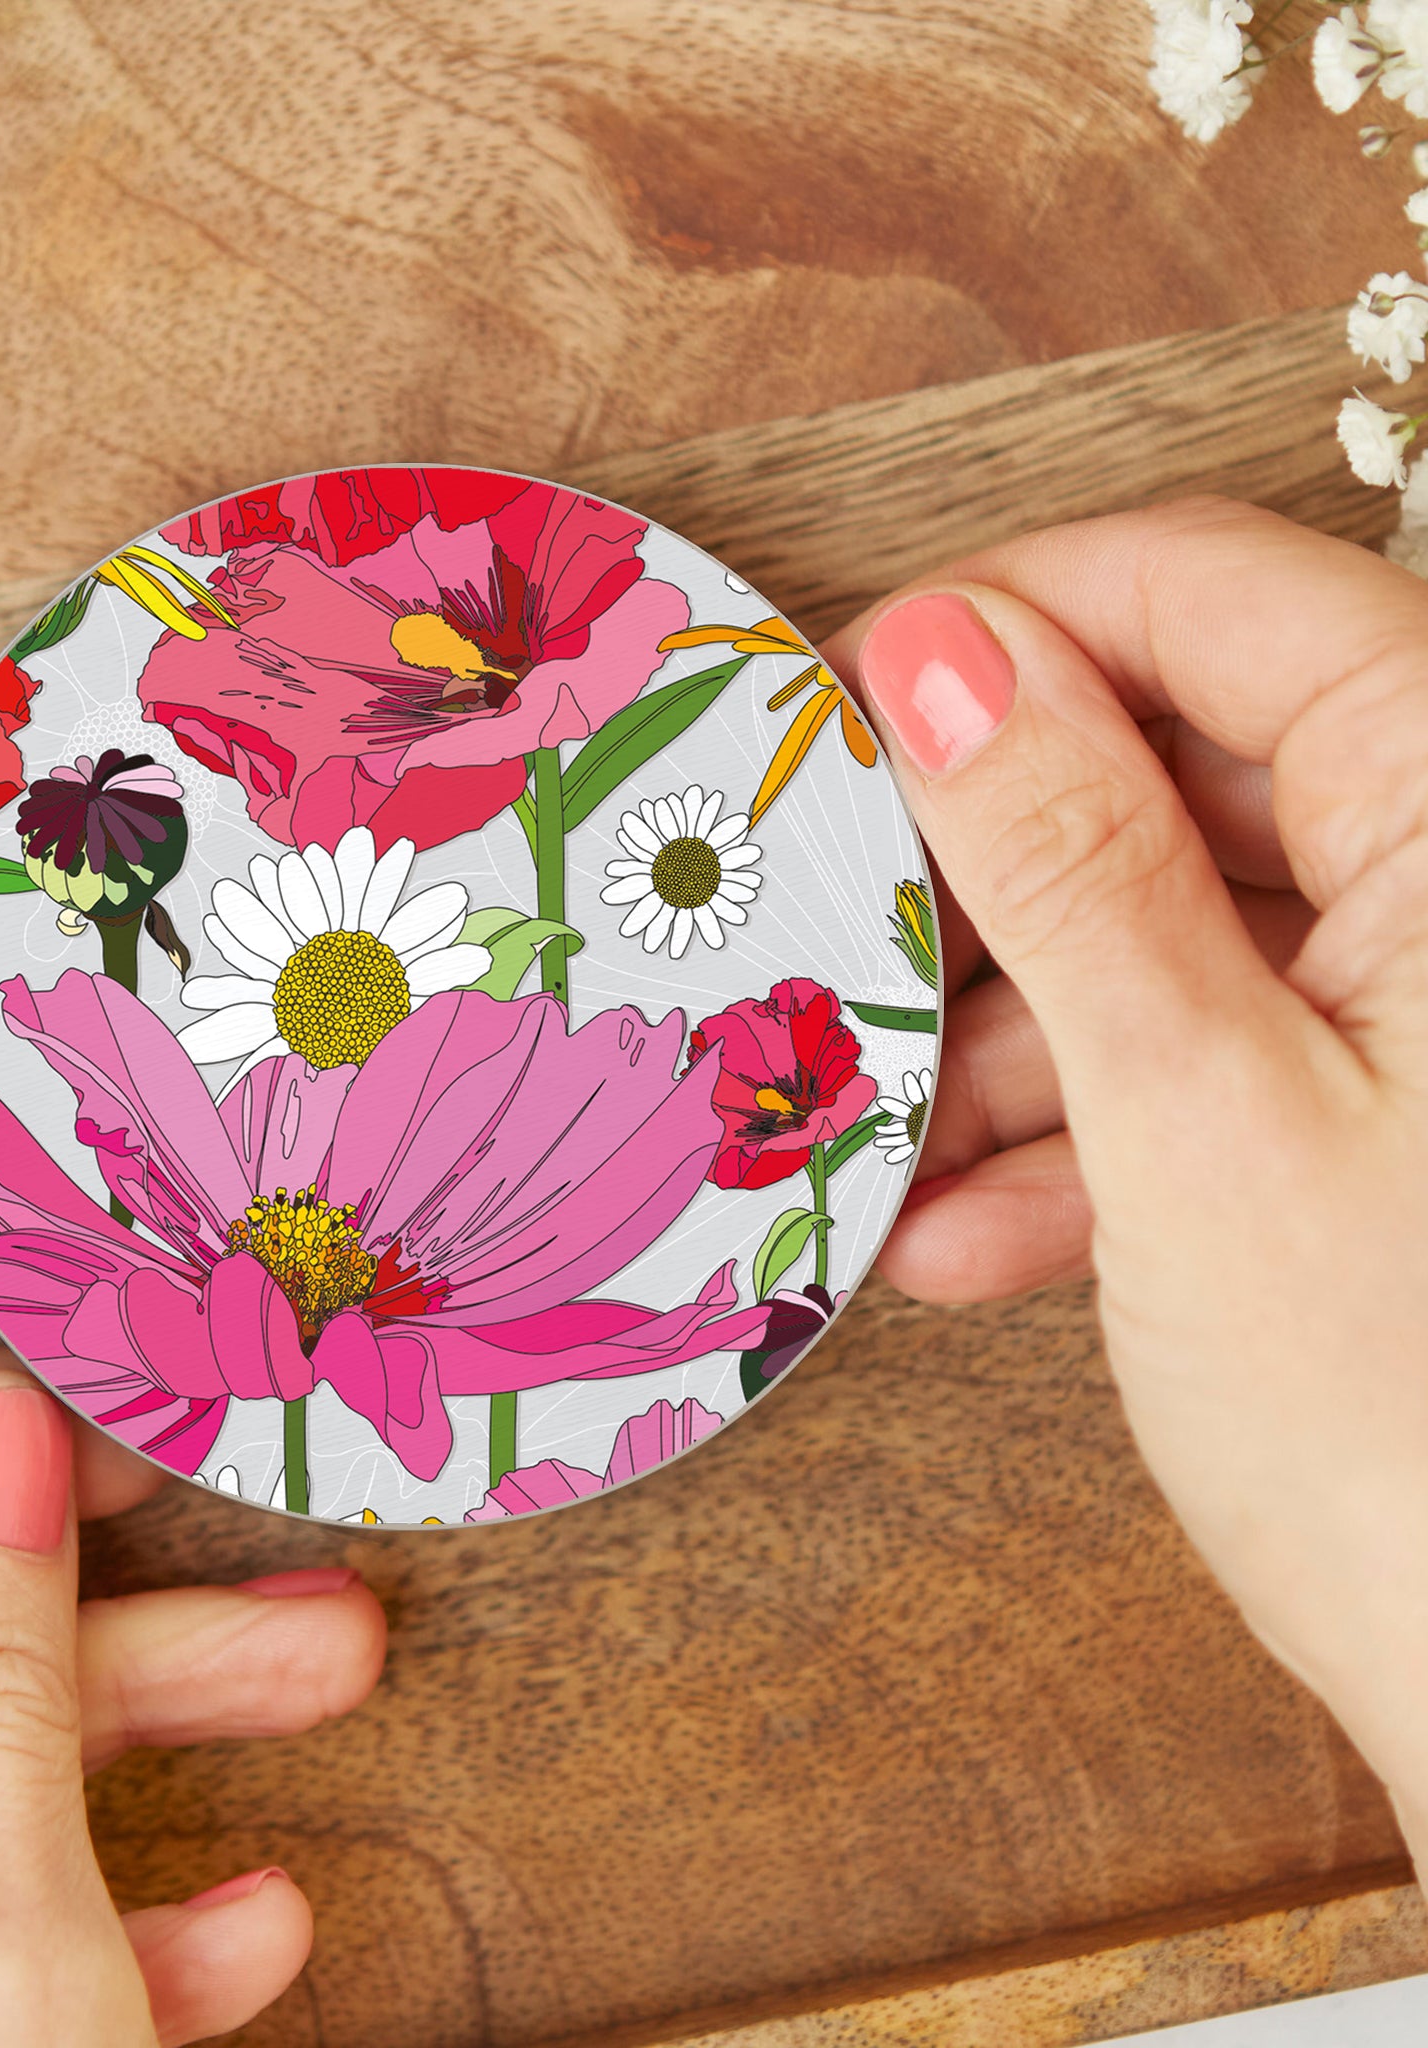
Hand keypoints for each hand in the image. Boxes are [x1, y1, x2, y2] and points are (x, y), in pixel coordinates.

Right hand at [823, 497, 1427, 1866]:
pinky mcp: (1386, 1112)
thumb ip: (1067, 858)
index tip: (839, 710)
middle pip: (1183, 761)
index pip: (1218, 592)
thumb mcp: (1194, 1115)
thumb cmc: (1418, 1434)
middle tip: (836, 940)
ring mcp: (1423, 1005)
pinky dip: (1086, 1131)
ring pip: (1176, 923)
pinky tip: (969, 1233)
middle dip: (990, 868)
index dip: (1010, 622)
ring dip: (1014, 1032)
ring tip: (886, 1142)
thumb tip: (939, 652)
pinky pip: (1211, 1054)